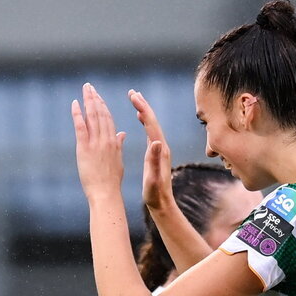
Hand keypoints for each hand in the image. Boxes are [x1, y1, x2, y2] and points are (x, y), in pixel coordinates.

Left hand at [72, 83, 125, 200]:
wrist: (106, 192)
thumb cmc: (111, 180)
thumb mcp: (118, 160)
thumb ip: (118, 145)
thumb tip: (122, 133)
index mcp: (114, 142)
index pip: (108, 119)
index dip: (103, 105)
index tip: (98, 96)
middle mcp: (106, 139)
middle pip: (100, 113)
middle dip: (95, 98)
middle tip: (89, 86)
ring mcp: (95, 143)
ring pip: (92, 116)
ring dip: (88, 101)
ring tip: (85, 89)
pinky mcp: (84, 148)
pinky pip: (80, 127)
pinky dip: (77, 114)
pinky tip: (75, 103)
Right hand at [129, 89, 174, 211]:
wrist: (162, 204)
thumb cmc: (155, 193)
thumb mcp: (153, 178)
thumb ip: (154, 161)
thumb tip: (155, 142)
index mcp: (159, 150)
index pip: (151, 124)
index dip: (142, 109)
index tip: (133, 96)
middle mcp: (161, 146)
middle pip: (152, 120)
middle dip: (143, 105)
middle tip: (132, 92)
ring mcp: (160, 149)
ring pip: (151, 124)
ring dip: (143, 110)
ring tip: (135, 100)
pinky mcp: (157, 153)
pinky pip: (150, 131)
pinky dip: (145, 121)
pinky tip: (140, 118)